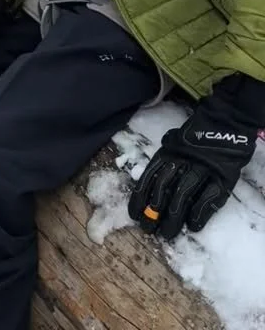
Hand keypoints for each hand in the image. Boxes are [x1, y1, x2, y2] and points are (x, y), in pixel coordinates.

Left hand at [128, 78, 258, 238]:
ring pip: (183, 195)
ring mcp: (202, 169)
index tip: (134, 216)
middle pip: (163, 188)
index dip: (140, 198)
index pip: (149, 177)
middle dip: (154, 211)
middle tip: (148, 230)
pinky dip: (199, 214)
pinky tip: (193, 226)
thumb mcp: (172, 144)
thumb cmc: (194, 138)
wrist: (224, 124)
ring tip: (167, 234)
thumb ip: (162, 163)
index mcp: (167, 153)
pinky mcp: (220, 178)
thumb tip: (147, 188)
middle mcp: (181, 161)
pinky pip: (208, 198)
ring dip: (173, 217)